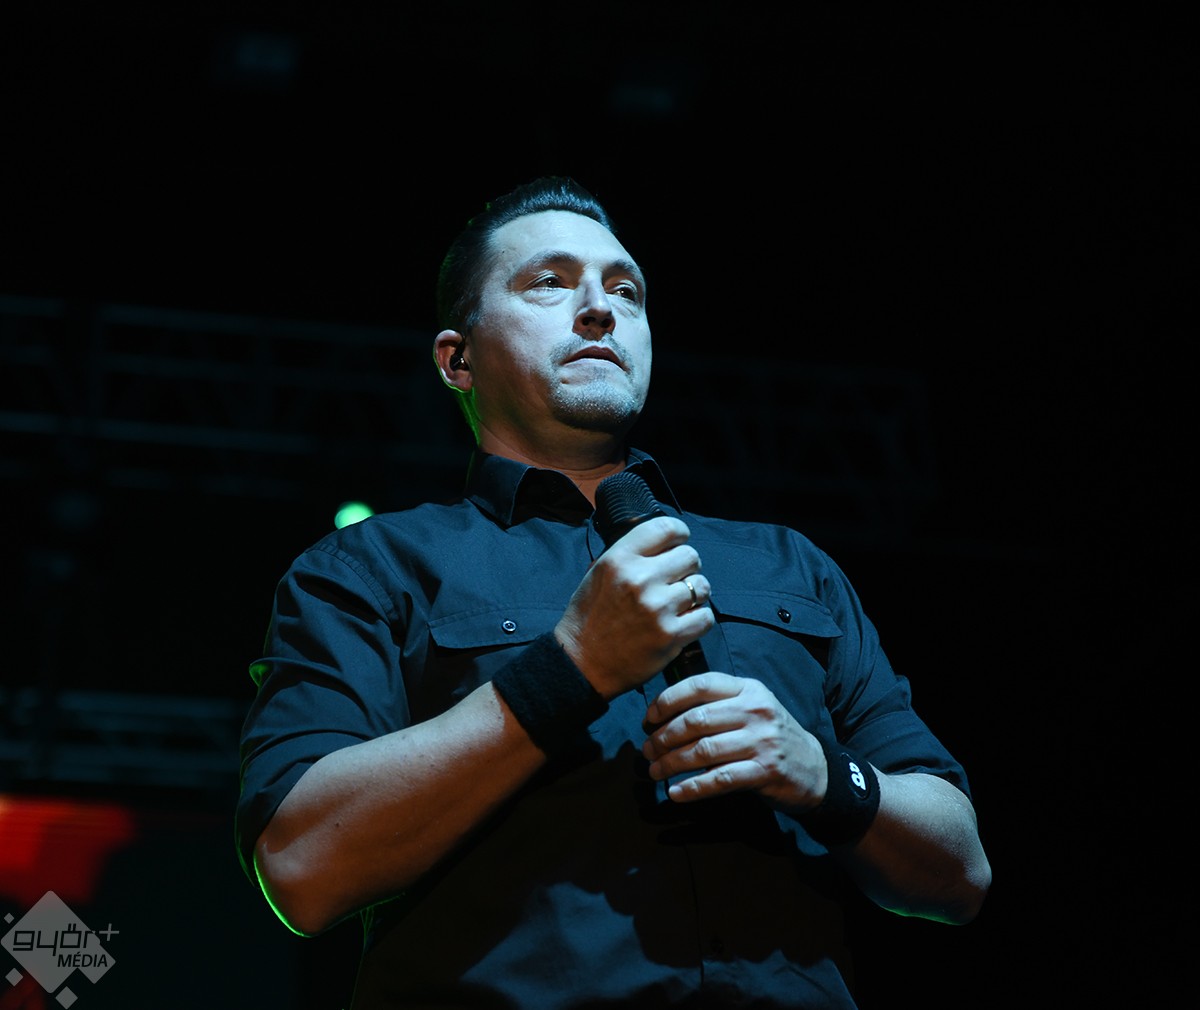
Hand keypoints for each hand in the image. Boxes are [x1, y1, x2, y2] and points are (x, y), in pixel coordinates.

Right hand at [554, 516, 712, 698]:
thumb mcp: (598, 573)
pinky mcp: (671, 635)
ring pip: (701, 586)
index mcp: (620, 559)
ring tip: (678, 603)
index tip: (679, 542)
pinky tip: (683, 622)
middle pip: (690, 556)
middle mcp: (640, 579)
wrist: (581, 664)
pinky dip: (698, 619)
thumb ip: (629, 554)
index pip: (667, 528)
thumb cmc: (588, 618)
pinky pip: (706, 616)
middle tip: (675, 580)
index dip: (679, 534)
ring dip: (694, 594)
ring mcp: (658, 608)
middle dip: (687, 567)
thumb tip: (662, 541)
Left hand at [641, 672, 826, 811]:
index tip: (649, 718)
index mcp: (748, 689)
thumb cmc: (770, 736)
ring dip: (672, 763)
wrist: (815, 768)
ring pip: (703, 751)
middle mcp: (755, 711)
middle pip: (697, 720)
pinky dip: (692, 787)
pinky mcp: (765, 771)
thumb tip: (664, 711)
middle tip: (647, 750)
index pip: (701, 685)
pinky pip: (719, 779)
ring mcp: (762, 741)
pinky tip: (675, 793)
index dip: (668, 700)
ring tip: (655, 771)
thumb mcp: (751, 707)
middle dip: (664, 737)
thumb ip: (717, 703)